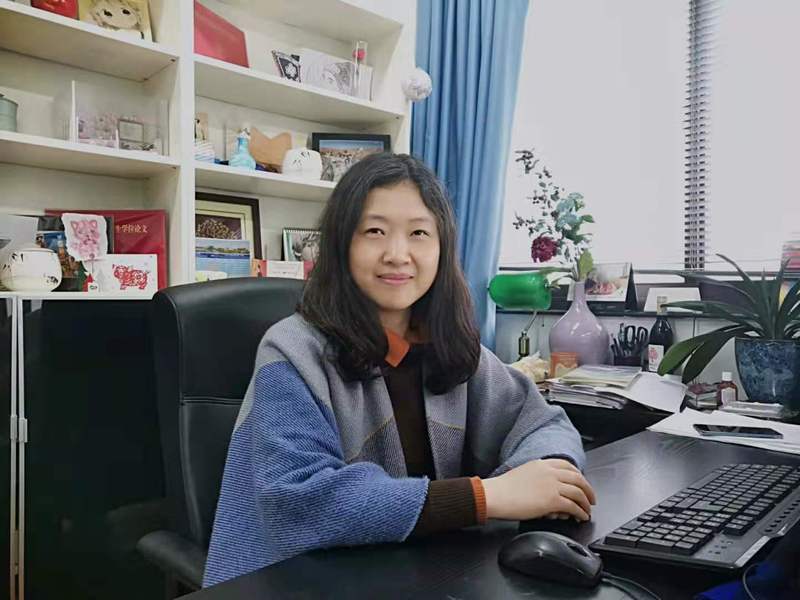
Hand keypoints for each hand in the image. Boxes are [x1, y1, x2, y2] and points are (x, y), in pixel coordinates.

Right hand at [481, 459, 595, 521]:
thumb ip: (538, 476)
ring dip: (586, 503)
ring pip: (578, 493)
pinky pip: (573, 507)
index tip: (582, 482)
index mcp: (542, 464)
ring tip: (587, 511)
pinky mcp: (552, 501)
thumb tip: (548, 489)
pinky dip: (580, 512)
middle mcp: (550, 472)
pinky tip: (581, 517)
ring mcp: (552, 486)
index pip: (568, 466)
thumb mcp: (523, 473)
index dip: (579, 475)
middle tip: (591, 499)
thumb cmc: (503, 488)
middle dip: (588, 490)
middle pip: (578, 478)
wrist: (496, 495)